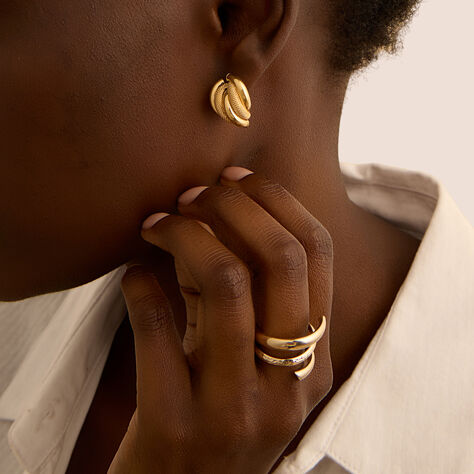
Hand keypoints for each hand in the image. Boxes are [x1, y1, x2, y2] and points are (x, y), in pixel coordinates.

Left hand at [108, 167, 333, 473]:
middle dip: (233, 205)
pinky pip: (156, 324)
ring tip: (156, 224)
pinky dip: (139, 282)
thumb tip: (213, 215)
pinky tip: (132, 275)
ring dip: (185, 233)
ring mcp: (235, 410)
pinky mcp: (176, 428)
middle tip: (192, 193)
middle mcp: (288, 384)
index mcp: (314, 362)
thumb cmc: (216, 416)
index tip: (233, 179)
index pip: (317, 255)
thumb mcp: (249, 361)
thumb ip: (244, 296)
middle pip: (281, 258)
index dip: (276, 201)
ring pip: (226, 281)